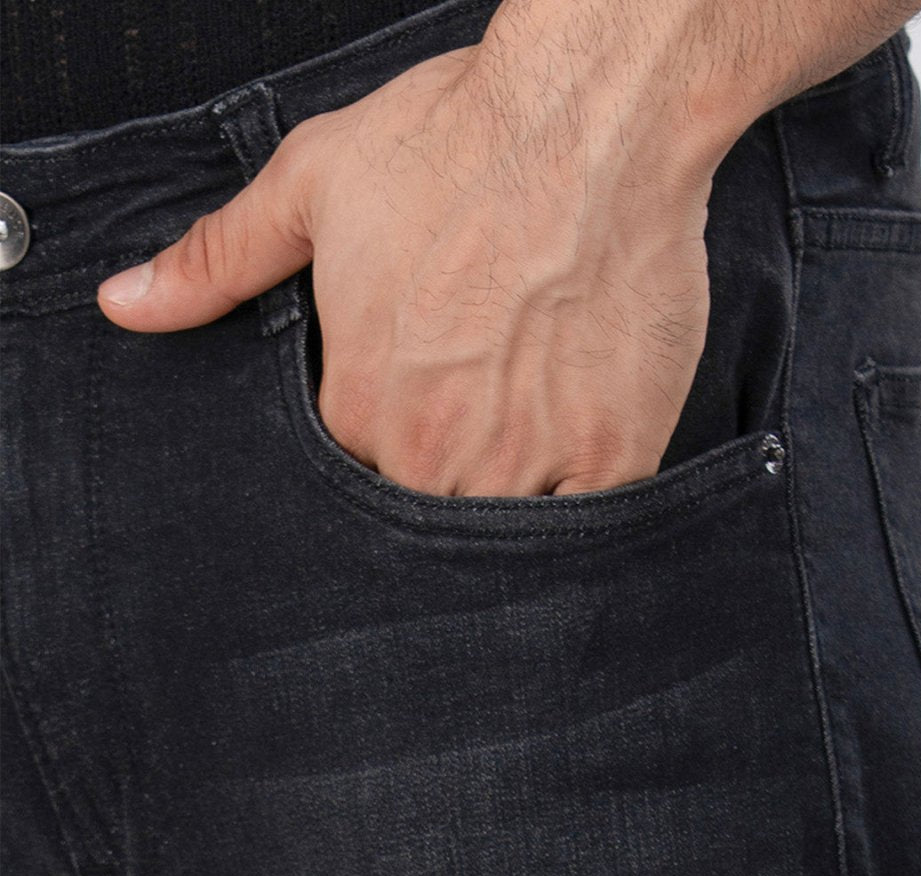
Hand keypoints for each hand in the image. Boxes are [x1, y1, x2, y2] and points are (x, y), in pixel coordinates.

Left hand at [98, 46, 712, 496]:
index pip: (355, 476)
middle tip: (484, 404)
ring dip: (512, 492)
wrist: (589, 118)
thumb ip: (218, 262)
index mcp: (359, 405)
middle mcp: (432, 450)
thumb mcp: (310, 186)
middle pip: (428, 508)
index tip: (419, 400)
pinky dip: (582, 502)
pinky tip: (582, 442)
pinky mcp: (611, 454)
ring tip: (532, 415)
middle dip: (447, 474)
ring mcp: (525, 460)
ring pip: (502, 528)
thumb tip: (124, 305)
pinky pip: (587, 522)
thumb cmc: (454, 143)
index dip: (387, 440)